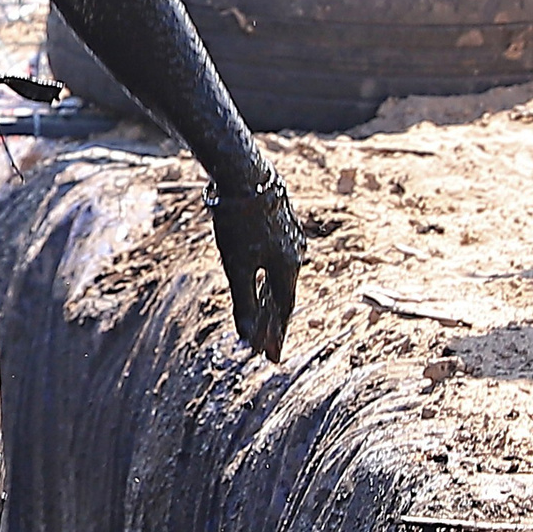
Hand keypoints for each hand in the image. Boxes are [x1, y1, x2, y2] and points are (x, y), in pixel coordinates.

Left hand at [207, 168, 302, 362]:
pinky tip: (262, 277)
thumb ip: (244, 302)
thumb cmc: (239, 222)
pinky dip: (268, 276)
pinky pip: (276, 258)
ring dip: (270, 300)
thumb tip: (247, 338)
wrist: (243, 175)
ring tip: (262, 318)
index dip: (276, 334)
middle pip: (283, 296)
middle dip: (273, 324)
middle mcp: (295, 254)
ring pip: (280, 276)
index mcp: (288, 267)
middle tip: (265, 348)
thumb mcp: (237, 266)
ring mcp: (290, 237)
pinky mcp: (280, 223)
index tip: (271, 356)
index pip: (284, 310)